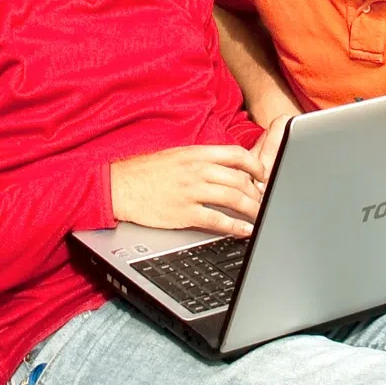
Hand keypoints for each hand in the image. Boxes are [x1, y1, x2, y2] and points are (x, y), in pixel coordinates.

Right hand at [109, 143, 269, 236]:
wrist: (119, 186)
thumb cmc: (147, 172)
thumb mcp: (177, 155)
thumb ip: (202, 159)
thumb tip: (224, 168)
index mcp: (197, 153)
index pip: (237, 155)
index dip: (256, 166)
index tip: (264, 175)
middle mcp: (198, 170)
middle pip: (240, 179)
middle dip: (258, 192)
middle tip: (266, 201)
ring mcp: (192, 191)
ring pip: (233, 198)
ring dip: (252, 209)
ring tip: (261, 216)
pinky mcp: (184, 213)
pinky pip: (217, 220)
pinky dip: (235, 226)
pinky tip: (244, 230)